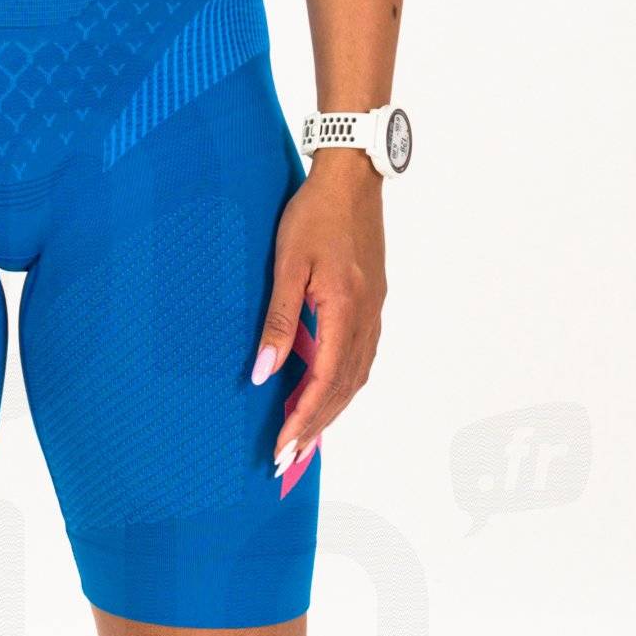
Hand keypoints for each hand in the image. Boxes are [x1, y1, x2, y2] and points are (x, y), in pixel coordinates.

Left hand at [251, 153, 386, 473]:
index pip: (325, 382)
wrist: (352, 177)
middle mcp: (366, 317)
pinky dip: (344, 386)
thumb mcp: (287, 266)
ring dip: (331, 411)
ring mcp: (373, 311)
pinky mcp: (372, 303)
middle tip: (289, 458)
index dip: (304, 419)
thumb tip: (262, 373)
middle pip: (344, 389)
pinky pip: (361, 358)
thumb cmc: (315, 215)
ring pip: (356, 377)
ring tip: (306, 437)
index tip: (284, 446)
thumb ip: (278, 323)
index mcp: (345, 310)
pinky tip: (327, 396)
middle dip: (316, 427)